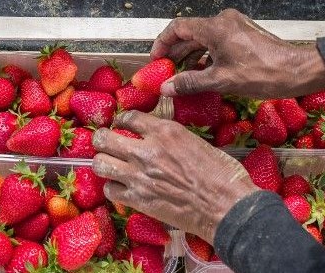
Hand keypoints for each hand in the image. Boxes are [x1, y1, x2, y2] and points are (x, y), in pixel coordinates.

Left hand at [92, 111, 259, 243]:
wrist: (225, 207)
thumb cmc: (222, 174)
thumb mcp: (197, 142)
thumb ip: (172, 138)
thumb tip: (161, 139)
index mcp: (165, 131)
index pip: (129, 117)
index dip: (121, 120)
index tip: (122, 125)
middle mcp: (146, 150)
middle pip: (104, 138)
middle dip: (102, 139)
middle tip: (107, 144)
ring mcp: (139, 176)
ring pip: (99, 163)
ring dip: (103, 162)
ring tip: (111, 165)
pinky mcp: (138, 200)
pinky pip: (110, 190)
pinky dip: (113, 188)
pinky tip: (122, 187)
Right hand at [151, 8, 324, 98]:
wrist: (297, 71)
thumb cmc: (260, 74)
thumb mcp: (221, 81)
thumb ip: (190, 82)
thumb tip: (165, 88)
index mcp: (215, 27)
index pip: (178, 27)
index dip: (162, 43)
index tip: (155, 60)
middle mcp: (223, 20)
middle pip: (190, 32)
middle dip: (176, 52)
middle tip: (164, 72)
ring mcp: (235, 26)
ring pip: (204, 38)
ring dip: (191, 55)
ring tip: (181, 76)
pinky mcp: (243, 34)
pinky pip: (217, 42)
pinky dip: (206, 55)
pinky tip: (202, 73)